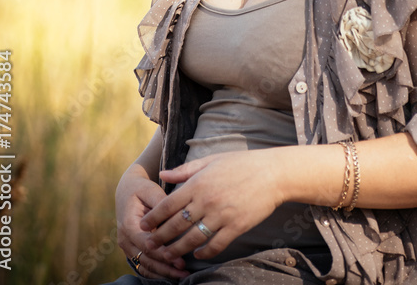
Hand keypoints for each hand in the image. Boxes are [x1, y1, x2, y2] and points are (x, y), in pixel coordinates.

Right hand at [116, 172, 188, 279]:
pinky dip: (156, 272)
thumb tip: (174, 214)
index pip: (146, 244)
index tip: (180, 259)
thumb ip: (161, 203)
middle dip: (165, 267)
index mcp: (128, 224)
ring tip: (181, 275)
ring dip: (162, 272)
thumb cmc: (141, 189)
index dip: (163, 253)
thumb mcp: (149, 190)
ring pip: (144, 265)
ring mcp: (127, 246)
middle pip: (145, 259)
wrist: (127, 191)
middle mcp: (125, 239)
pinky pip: (143, 265)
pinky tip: (171, 273)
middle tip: (183, 271)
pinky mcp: (132, 249)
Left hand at [139, 150, 284, 261]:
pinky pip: (215, 245)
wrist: (272, 173)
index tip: (144, 226)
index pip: (168, 205)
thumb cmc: (242, 163)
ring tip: (168, 255)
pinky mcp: (236, 227)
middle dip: (160, 237)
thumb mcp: (212, 160)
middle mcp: (207, 201)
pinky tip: (197, 254)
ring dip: (177, 249)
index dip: (153, 218)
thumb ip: (185, 170)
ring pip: (192, 239)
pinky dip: (203, 253)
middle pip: (176, 225)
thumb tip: (162, 174)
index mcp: (199, 183)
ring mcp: (221, 215)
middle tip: (149, 245)